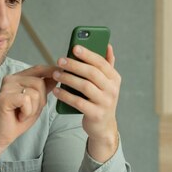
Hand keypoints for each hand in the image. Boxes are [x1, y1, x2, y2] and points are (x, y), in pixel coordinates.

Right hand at [0, 65, 57, 169]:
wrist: (2, 134)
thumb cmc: (18, 119)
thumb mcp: (36, 102)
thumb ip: (44, 89)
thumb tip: (57, 76)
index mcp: (18, 78)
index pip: (38, 69)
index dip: (51, 71)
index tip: (64, 73)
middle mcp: (11, 79)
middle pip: (39, 82)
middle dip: (40, 101)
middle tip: (27, 111)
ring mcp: (6, 87)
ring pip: (35, 93)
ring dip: (33, 108)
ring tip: (22, 114)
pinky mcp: (4, 97)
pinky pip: (27, 100)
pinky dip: (27, 112)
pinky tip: (19, 116)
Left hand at [53, 44, 120, 161]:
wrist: (103, 126)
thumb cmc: (101, 99)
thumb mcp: (107, 83)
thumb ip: (107, 65)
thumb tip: (108, 45)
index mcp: (114, 78)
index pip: (101, 63)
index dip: (88, 54)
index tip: (74, 47)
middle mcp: (112, 90)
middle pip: (92, 73)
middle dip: (74, 65)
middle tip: (60, 60)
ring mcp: (105, 103)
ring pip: (84, 87)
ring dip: (68, 79)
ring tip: (56, 73)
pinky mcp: (95, 114)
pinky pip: (78, 102)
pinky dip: (66, 95)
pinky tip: (57, 90)